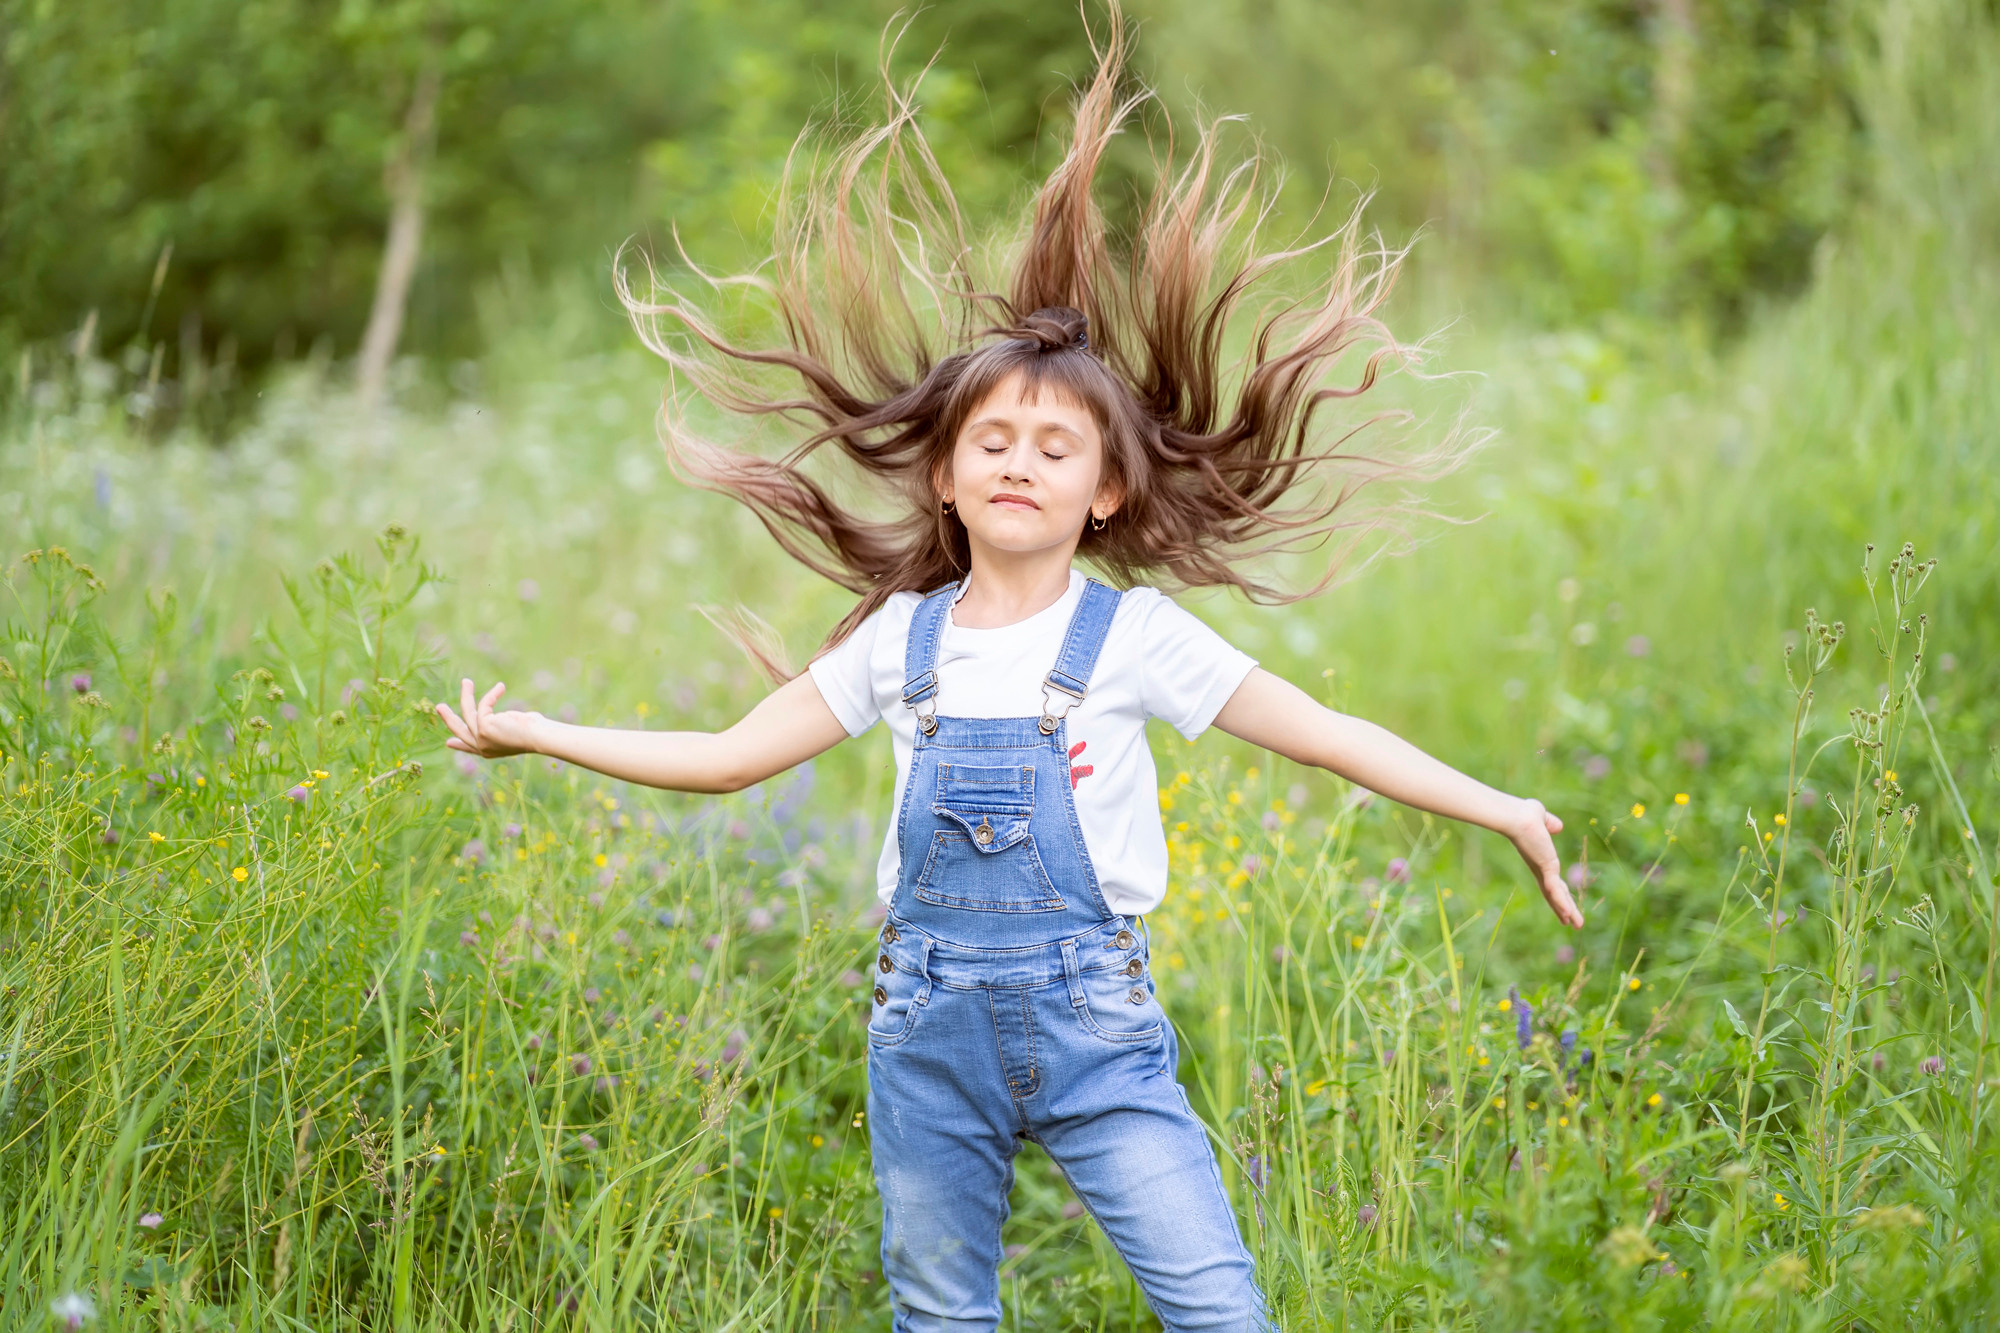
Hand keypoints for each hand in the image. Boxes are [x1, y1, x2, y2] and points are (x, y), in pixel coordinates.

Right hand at [435, 678, 544, 758]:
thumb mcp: (515, 729)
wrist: (541, 736)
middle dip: (448, 718)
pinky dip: (493, 694)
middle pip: (460, 731)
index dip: (460, 744)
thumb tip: (503, 717)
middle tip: (439, 707)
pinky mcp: (484, 727)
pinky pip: (484, 704)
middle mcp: (483, 748)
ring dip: (466, 695)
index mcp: (490, 751)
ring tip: (466, 682)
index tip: (449, 743)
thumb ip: (503, 725)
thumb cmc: (536, 732)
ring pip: (468, 713)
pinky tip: (501, 687)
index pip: (471, 748)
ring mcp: (481, 739)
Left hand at [1508, 799, 1582, 927]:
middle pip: (1554, 894)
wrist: (1514, 815)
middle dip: (1564, 909)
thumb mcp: (1542, 819)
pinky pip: (1556, 888)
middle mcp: (1540, 868)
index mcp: (1540, 860)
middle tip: (1572, 924)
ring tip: (1577, 926)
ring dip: (1567, 911)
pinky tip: (1567, 915)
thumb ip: (1550, 824)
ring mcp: (1542, 869)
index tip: (1564, 907)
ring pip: (1556, 895)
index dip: (1559, 894)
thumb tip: (1557, 827)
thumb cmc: (1523, 813)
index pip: (1551, 882)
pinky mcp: (1544, 867)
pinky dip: (1561, 902)